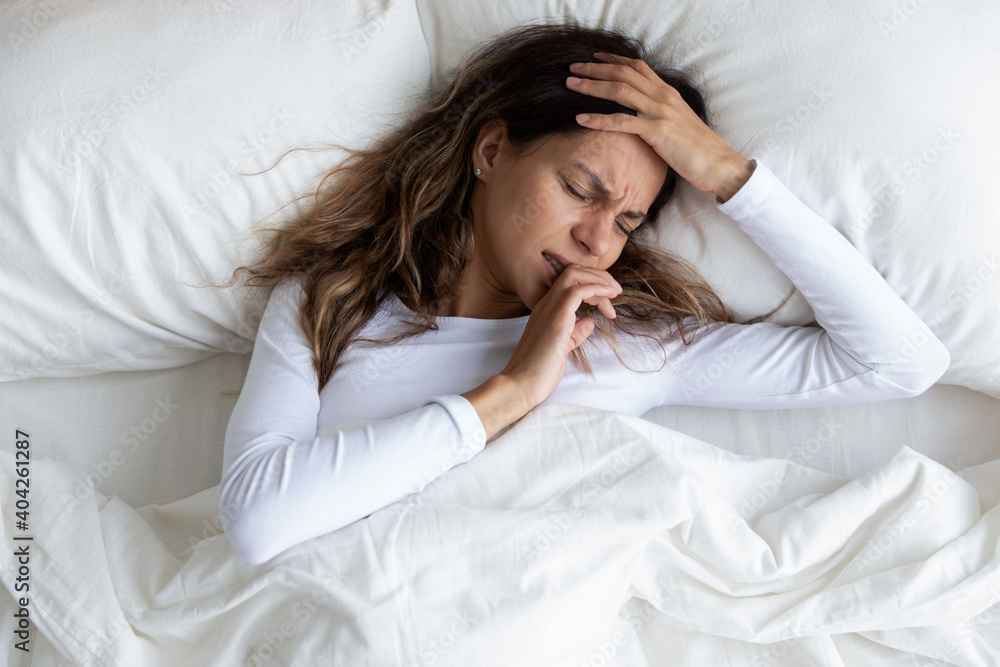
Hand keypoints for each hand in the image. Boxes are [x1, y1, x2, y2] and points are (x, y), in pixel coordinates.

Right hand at [500, 264, 621, 408]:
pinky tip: (609, 297)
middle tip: (616, 290)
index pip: (569, 282)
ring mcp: (549, 309)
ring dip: (600, 280)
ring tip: (616, 292)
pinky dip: (597, 289)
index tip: (609, 301)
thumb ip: (576, 332)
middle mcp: (546, 304)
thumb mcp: (563, 347)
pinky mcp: (557, 319)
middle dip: (598, 276)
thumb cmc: (539, 371)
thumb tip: (589, 321)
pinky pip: (578, 290)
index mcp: (546, 310)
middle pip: (572, 272)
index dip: (592, 285)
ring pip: (574, 275)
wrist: (521, 385)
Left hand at [566, 53, 753, 201]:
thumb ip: (658, 111)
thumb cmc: (695, 147)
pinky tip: (580, 119)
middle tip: (572, 68)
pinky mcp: (657, 132)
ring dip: (592, 86)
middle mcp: (662, 96)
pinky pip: (622, 122)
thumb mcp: (676, 121)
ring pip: (620, 91)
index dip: (613, 60)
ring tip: (570, 85)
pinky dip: (599, 119)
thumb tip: (639, 112)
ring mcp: (660, 112)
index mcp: (667, 92)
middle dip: (595, 69)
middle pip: (623, 74)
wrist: (717, 163)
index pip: (636, 67)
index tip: (593, 58)